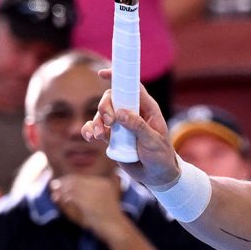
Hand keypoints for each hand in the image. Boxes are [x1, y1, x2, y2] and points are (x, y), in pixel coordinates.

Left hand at [50, 174, 125, 233]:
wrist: (114, 225)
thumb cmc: (108, 215)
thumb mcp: (102, 199)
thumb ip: (91, 191)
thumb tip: (79, 186)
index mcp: (104, 183)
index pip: (83, 177)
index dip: (69, 179)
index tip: (60, 182)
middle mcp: (99, 185)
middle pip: (77, 180)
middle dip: (63, 182)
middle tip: (53, 185)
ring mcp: (94, 193)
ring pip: (73, 188)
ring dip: (62, 190)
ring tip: (55, 194)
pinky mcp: (88, 202)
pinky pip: (73, 197)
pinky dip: (65, 197)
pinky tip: (61, 199)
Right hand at [82, 69, 179, 188]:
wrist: (156, 176)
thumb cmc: (160, 156)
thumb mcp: (153, 141)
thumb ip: (138, 126)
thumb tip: (120, 113)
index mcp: (146, 108)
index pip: (132, 86)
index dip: (118, 77)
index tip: (102, 73)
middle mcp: (132, 113)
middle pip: (112, 98)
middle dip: (105, 106)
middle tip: (109, 122)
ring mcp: (121, 125)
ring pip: (102, 113)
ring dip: (95, 121)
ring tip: (97, 135)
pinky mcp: (112, 138)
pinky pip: (96, 129)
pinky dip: (89, 130)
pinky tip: (90, 136)